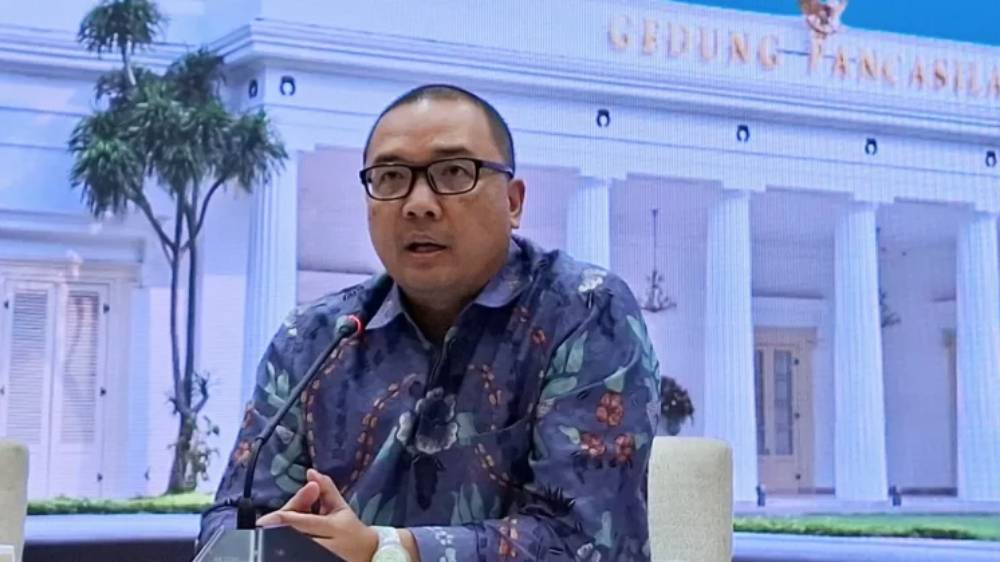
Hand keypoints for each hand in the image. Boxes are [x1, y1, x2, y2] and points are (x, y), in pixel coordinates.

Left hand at [256, 468, 377, 561]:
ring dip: (281, 542)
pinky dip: (289, 549)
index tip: (264, 521)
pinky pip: (299, 555)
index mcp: (335, 527)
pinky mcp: (319, 561)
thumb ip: (325, 488)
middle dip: (278, 532)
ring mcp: (322, 557)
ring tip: (268, 538)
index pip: (305, 521)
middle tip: (260, 529)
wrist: (368, 554)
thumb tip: (310, 471)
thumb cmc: (350, 528)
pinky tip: (281, 547)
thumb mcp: (340, 507)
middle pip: (297, 537)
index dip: (283, 520)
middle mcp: (328, 546)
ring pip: (296, 549)